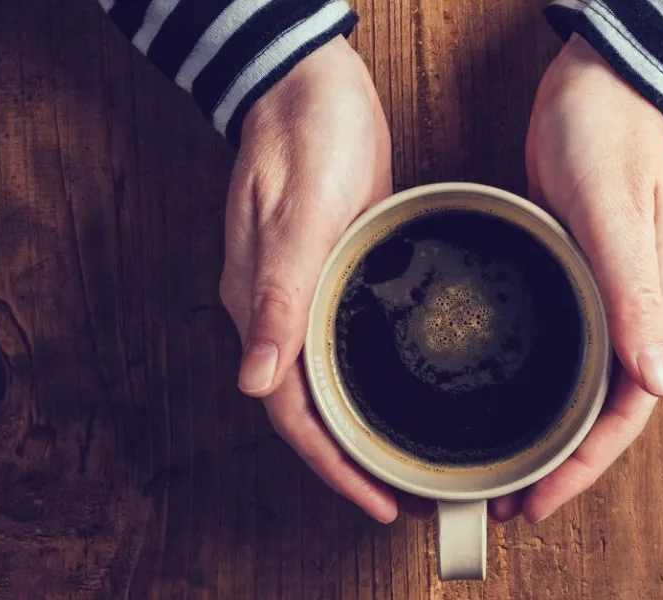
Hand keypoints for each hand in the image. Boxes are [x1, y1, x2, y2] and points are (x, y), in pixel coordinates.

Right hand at [219, 37, 401, 522]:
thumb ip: (278, 298)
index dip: (332, 465)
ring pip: (328, 380)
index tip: (376, 500)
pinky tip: (401, 388)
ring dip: (363, 425)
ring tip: (406, 458)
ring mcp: (305, 291)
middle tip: (404, 492)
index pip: (291, 412)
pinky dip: (370, 378)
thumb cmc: (304, 137)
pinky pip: (345, 343)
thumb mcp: (298, 216)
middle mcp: (279, 309)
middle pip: (310, 407)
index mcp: (262, 305)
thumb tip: (256, 381)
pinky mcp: (333, 270)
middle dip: (351, 459)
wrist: (311, 85)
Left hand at [491, 36, 662, 522]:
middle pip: (610, 412)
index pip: (628, 409)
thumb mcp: (610, 212)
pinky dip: (547, 390)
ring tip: (510, 470)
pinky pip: (574, 354)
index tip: (540, 500)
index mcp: (657, 305)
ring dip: (556, 435)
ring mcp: (616, 298)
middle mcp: (643, 312)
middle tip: (512, 503)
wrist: (598, 82)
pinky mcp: (588, 279)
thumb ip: (635, 295)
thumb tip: (662, 384)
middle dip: (567, 465)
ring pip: (591, 389)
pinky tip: (516, 402)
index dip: (585, 464)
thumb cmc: (604, 136)